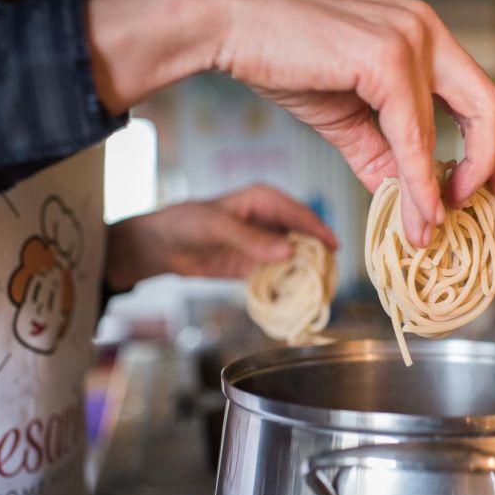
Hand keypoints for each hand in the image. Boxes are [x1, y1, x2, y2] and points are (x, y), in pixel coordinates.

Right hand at [87, 0, 494, 247]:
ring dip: (444, 187)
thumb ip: (384, 156)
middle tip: (477, 204)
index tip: (492, 186)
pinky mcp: (387, 57)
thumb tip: (411, 203)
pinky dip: (418, 180)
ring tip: (431, 227)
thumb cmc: (280, 60)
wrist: (226, 27)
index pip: (476, 95)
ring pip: (455, 126)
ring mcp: (411, 39)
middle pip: (488, 104)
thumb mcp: (347, 118)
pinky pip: (414, 135)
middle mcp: (426, 29)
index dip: (487, 147)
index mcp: (421, 35)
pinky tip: (414, 210)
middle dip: (487, 162)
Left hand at [104, 184, 336, 291]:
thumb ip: (251, 239)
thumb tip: (289, 252)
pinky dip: (290, 282)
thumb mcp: (217, 227)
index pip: (299, 213)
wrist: (161, 246)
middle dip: (317, 252)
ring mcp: (266, 244)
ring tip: (321, 286)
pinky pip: (280, 273)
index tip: (334, 247)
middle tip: (331, 272)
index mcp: (264, 200)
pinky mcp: (257, 264)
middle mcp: (271, 220)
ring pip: (296, 256)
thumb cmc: (186, 223)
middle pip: (304, 236)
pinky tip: (299, 294)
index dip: (318, 229)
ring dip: (307, 270)